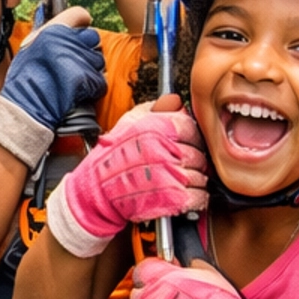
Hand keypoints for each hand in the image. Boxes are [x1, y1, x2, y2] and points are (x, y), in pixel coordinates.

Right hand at [0, 13, 106, 135]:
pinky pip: (99, 81)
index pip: (79, 14)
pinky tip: (76, 93)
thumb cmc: (24, 82)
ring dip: (90, 71)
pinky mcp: (84, 78)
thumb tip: (69, 27)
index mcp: (51, 29)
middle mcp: (65, 40)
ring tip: (71, 81)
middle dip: (87, 51)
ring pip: (98, 61)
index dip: (82, 23)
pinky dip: (92, 89)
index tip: (80, 32)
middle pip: (93, 38)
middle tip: (73, 64)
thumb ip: (48, 35)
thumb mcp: (30, 48)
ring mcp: (77, 59)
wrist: (25, 108)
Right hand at [56, 97, 207, 243]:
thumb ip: (155, 109)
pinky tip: (182, 194)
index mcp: (156, 128)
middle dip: (193, 159)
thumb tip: (175, 100)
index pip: (191, 127)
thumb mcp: (128, 123)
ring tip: (178, 180)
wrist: (96, 191)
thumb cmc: (111, 158)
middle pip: (199, 153)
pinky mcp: (173, 198)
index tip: (183, 143)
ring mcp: (170, 175)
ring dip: (195, 179)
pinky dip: (196, 197)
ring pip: (202, 175)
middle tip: (180, 164)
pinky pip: (200, 195)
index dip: (189, 137)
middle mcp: (164, 150)